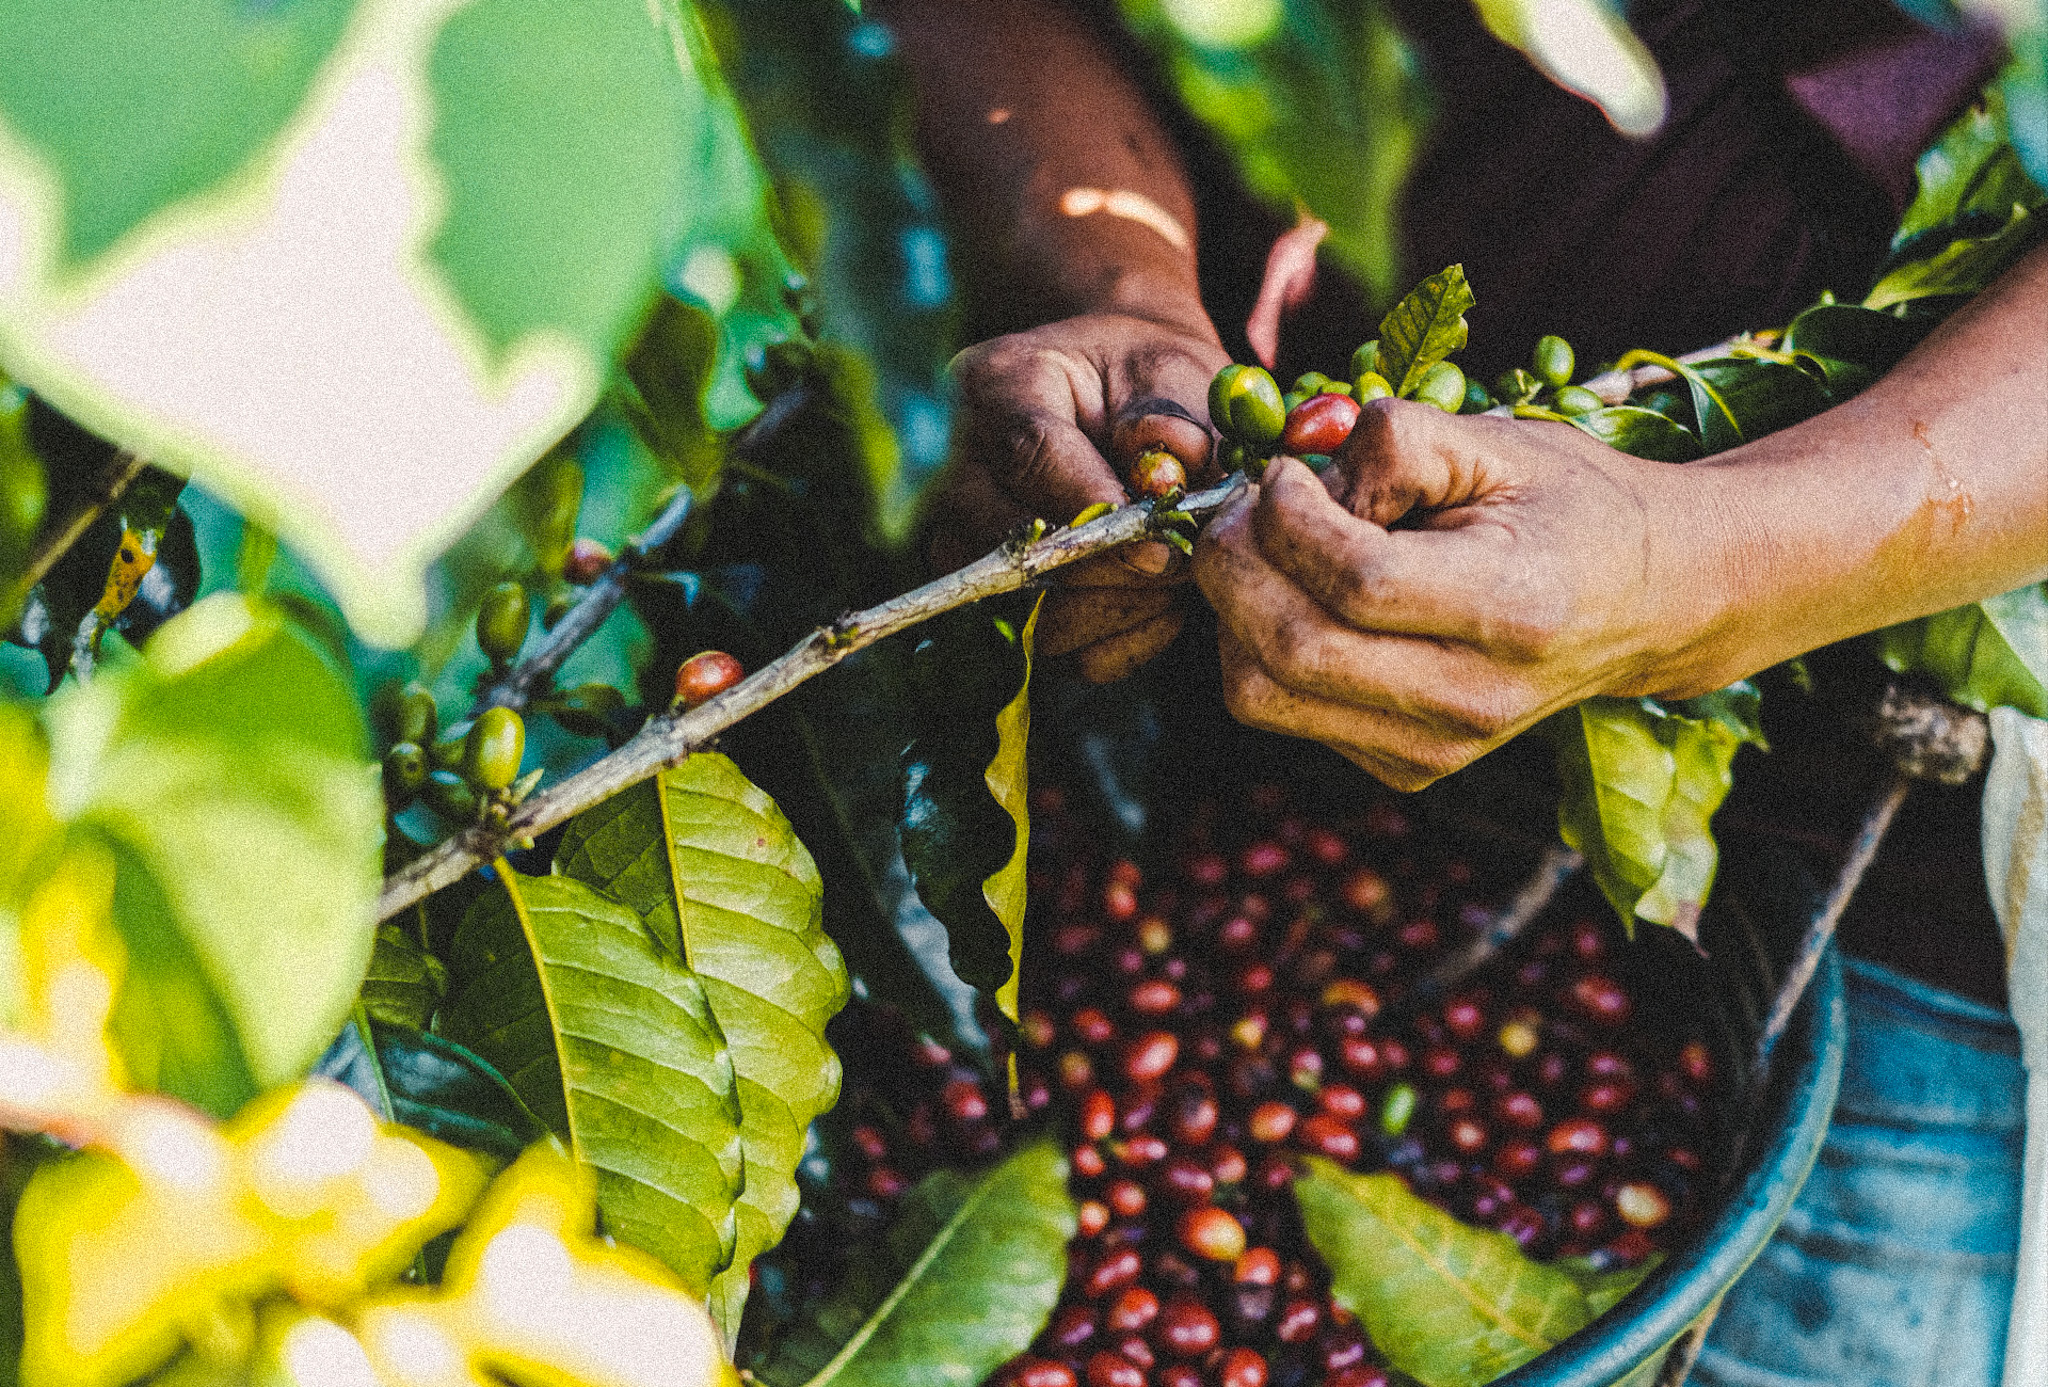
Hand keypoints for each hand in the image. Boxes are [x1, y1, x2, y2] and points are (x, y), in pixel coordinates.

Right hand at [928, 312, 1232, 680]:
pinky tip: (1153, 603)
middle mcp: (955, 465)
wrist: (1121, 402)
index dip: (1095, 507)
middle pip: (1012, 544)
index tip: (1160, 541)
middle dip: (1111, 568)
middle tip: (1180, 563)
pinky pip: (1045, 647)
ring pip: (1025, 610)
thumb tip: (1163, 479)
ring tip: (1171, 577)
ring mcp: (960, 537)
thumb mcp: (1170, 374)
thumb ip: (1170, 421)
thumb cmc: (1145, 384)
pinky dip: (1110, 639)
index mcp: (996, 384)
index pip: (1027, 453)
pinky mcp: (985, 596)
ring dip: (1115, 609)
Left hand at [1192, 400, 1739, 788]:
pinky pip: (1280, 710)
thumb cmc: (1568, 504)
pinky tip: (1299, 597)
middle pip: (1289, 650)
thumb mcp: (1498, 442)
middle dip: (1234, 565)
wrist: (1648, 601)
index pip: (1357, 583)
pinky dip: (1259, 648)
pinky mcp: (1403, 768)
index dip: (1290, 519)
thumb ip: (1395, 444)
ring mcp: (1434, 749)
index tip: (1285, 474)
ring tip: (1266, 550)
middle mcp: (1472, 698)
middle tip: (1245, 508)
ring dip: (1233, 611)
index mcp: (1512, 609)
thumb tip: (1297, 483)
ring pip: (1261, 694)